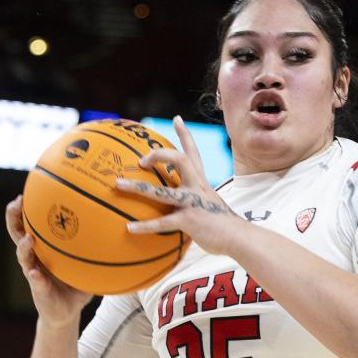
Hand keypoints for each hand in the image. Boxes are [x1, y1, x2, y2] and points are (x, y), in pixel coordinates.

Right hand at [5, 195, 92, 324]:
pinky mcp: (38, 290)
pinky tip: (35, 273)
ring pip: (23, 257)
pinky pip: (36, 282)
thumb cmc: (75, 284)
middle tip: (17, 203)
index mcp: (43, 249)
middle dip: (14, 218)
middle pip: (18, 234)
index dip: (26, 210)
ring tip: (28, 239)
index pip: (30, 225)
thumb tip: (118, 231)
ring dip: (24, 248)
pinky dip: (35, 277)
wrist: (66, 312)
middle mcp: (35, 258)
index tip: (27, 192)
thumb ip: (95, 250)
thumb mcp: (85, 265)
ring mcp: (34, 273)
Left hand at [116, 115, 238, 255]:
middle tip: (141, 160)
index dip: (185, 134)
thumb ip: (197, 203)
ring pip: (161, 192)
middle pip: (178, 159)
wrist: (239, 238)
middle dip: (158, 154)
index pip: (193, 153)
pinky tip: (128, 229)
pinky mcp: (188, 220)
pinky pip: (162, 223)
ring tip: (118, 185)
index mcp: (201, 182)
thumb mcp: (212, 206)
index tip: (176, 119)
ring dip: (137, 187)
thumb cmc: (224, 225)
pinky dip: (144, 227)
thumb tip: (183, 208)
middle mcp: (196, 187)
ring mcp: (192, 203)